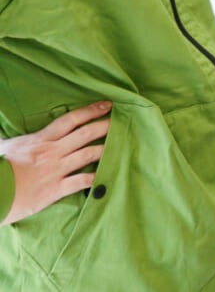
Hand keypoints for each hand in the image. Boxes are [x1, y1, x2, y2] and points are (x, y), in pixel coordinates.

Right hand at [1, 101, 110, 224]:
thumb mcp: (3, 146)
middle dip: (105, 125)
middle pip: (85, 134)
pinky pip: (80, 182)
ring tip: (122, 143)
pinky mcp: (54, 190)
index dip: (90, 111)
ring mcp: (55, 171)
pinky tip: (107, 175)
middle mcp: (52, 152)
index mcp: (40, 139)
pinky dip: (95, 178)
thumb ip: (13, 138)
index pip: (70, 120)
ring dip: (107, 148)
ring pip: (88, 154)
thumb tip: (5, 132)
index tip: (106, 104)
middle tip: (122, 120)